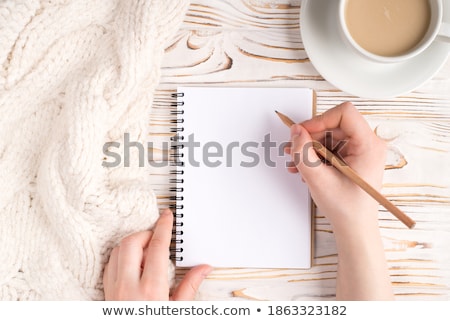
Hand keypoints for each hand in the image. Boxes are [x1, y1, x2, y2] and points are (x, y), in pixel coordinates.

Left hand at [103, 209, 211, 299]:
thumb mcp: (177, 311)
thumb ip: (189, 286)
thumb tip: (204, 268)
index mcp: (151, 289)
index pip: (156, 246)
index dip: (163, 227)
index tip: (167, 216)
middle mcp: (128, 285)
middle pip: (131, 243)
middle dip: (145, 232)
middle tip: (158, 235)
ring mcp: (114, 289)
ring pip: (117, 251)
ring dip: (132, 243)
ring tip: (147, 248)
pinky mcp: (106, 293)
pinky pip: (110, 264)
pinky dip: (121, 256)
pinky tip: (133, 262)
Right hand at [288, 102, 385, 231]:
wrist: (354, 228)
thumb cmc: (346, 208)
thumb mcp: (318, 178)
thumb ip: (303, 152)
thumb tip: (295, 131)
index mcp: (368, 146)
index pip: (344, 113)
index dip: (320, 119)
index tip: (303, 132)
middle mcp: (368, 145)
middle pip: (334, 125)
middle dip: (310, 136)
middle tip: (293, 149)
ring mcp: (361, 151)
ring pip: (329, 137)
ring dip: (309, 148)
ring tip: (295, 163)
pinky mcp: (353, 159)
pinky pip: (330, 148)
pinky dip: (315, 156)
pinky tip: (303, 168)